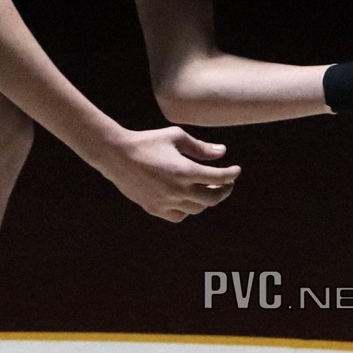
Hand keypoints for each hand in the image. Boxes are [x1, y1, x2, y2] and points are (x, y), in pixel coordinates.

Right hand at [93, 126, 240, 221]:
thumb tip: (222, 152)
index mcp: (185, 170)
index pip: (219, 177)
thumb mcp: (175, 137)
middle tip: (226, 184)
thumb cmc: (147, 142)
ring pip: (197, 209)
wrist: (116, 155)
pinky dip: (188, 209)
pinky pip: (179, 215)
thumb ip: (200, 148)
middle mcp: (177, 190)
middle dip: (224, 190)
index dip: (231, 174)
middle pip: (212, 198)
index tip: (236, 170)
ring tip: (208, 189)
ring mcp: (166, 202)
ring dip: (206, 200)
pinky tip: (188, 199)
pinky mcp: (154, 208)